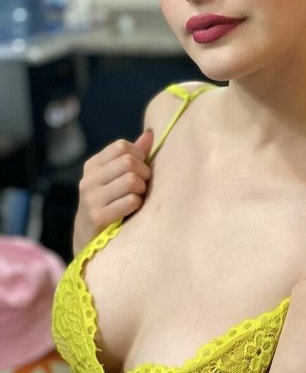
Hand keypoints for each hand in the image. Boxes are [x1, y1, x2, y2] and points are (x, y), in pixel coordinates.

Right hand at [73, 130, 153, 253]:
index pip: (121, 146)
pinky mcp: (98, 217)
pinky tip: (133, 210)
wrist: (91, 240)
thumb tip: (150, 132)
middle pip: (128, 162)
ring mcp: (91, 198)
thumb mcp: (117, 177)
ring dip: (142, 190)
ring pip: (131, 180)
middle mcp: (88, 180)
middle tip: (143, 187)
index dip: (138, 156)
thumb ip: (133, 155)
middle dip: (143, 174)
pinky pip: (131, 201)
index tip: (140, 169)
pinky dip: (138, 204)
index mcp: (92, 165)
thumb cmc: (111, 202)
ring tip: (138, 198)